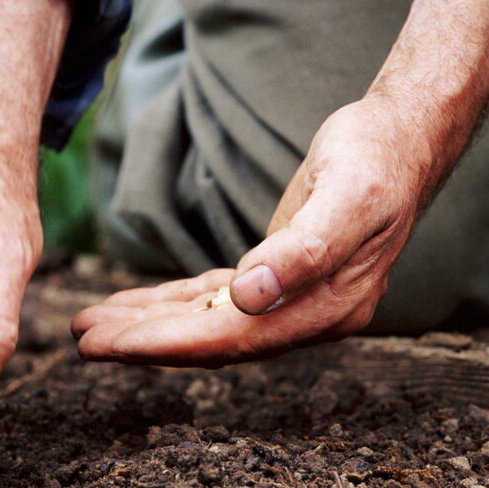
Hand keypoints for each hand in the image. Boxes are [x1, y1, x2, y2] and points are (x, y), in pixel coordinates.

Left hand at [71, 98, 432, 365]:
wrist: (404, 141)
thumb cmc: (376, 162)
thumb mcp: (346, 198)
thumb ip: (302, 252)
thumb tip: (249, 298)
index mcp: (326, 309)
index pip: (234, 339)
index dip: (170, 344)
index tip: (114, 346)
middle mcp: (308, 317)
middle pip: (213, 341)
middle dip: (146, 342)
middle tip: (84, 340)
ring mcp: (294, 302)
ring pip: (208, 323)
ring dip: (150, 324)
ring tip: (92, 324)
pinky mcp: (278, 279)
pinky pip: (216, 301)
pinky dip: (174, 304)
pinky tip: (137, 305)